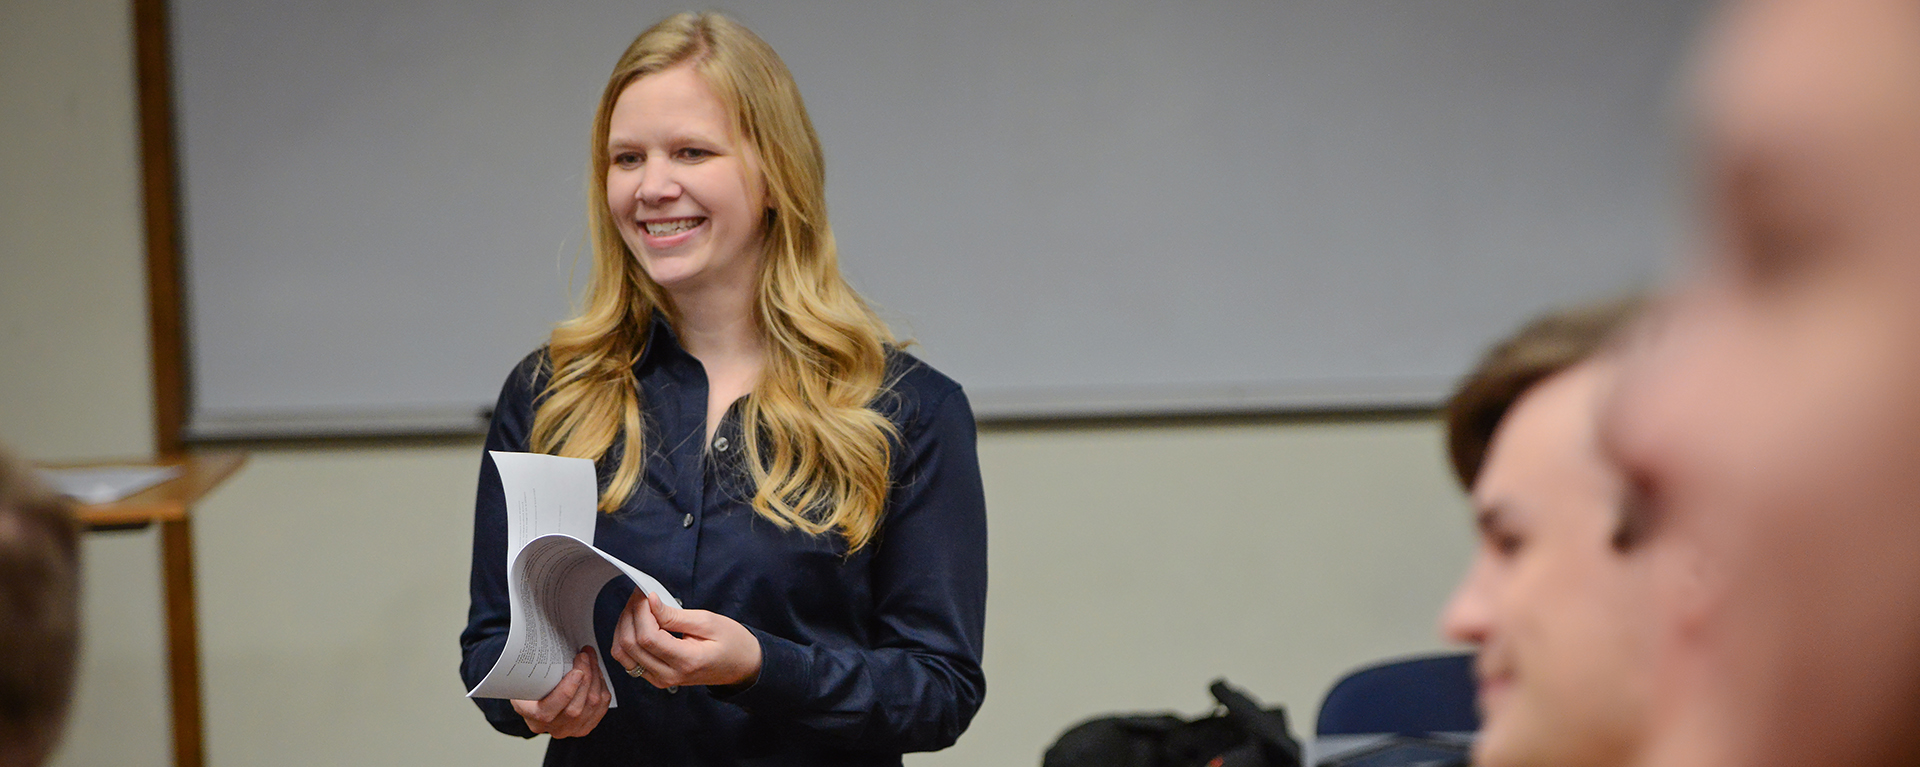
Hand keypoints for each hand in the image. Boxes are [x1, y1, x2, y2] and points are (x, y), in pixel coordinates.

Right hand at [511, 646, 609, 737]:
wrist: (539, 700)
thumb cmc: (532, 685)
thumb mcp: (525, 678)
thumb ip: (534, 670)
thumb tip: (547, 644)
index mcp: (533, 718)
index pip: (548, 712)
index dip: (566, 692)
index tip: (576, 671)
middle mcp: (553, 728)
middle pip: (576, 708)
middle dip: (586, 677)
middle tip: (584, 655)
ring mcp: (571, 730)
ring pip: (592, 705)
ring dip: (595, 677)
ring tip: (590, 658)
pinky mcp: (587, 726)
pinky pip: (601, 705)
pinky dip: (602, 685)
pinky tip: (596, 671)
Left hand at [611, 590, 762, 688]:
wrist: (742, 666)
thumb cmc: (732, 642)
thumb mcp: (708, 622)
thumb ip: (675, 615)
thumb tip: (650, 602)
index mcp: (686, 661)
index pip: (648, 637)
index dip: (641, 612)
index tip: (647, 593)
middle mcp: (668, 675)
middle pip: (630, 645)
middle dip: (630, 614)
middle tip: (641, 595)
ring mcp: (659, 680)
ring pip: (623, 653)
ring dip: (624, 626)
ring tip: (638, 607)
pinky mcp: (655, 677)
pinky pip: (628, 659)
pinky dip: (626, 637)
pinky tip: (637, 622)